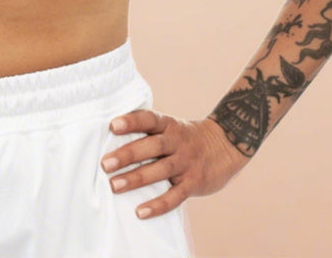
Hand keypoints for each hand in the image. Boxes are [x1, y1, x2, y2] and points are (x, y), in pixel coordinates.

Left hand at [100, 110, 249, 218]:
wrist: (226, 145)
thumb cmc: (186, 138)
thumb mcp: (172, 127)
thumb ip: (149, 133)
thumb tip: (112, 142)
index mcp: (169, 124)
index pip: (149, 119)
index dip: (131, 121)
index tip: (112, 126)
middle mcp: (178, 141)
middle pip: (152, 146)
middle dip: (127, 155)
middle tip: (105, 164)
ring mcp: (187, 162)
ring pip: (160, 171)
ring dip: (137, 178)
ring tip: (114, 186)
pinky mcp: (194, 183)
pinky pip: (175, 196)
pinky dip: (158, 204)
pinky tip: (140, 212)